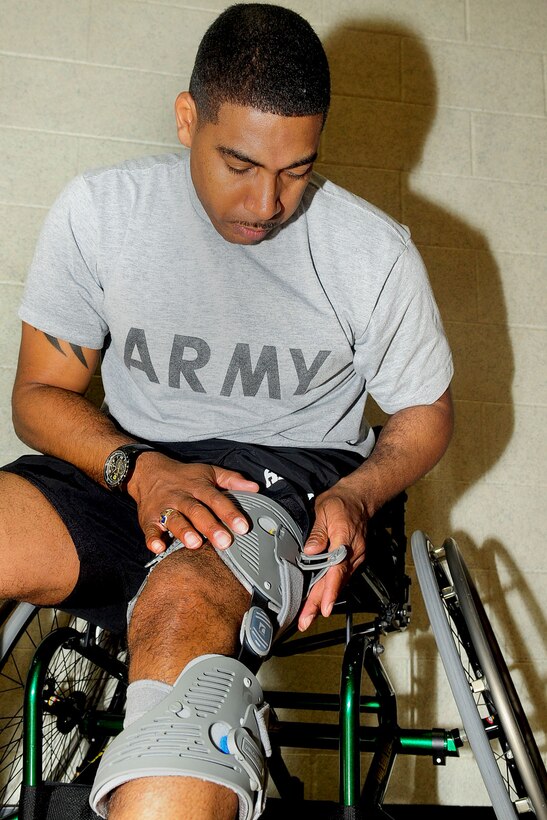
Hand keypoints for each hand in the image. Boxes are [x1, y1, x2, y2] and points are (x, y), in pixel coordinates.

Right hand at [127, 452, 258, 553]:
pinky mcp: (149, 519)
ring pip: (175, 520)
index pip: (216, 499)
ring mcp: (164, 508)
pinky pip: (150, 530)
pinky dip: (153, 539)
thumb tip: (255, 488)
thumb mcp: (209, 472)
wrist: (148, 472)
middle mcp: (182, 498)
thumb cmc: (185, 477)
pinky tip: (159, 548)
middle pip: (197, 511)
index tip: (242, 526)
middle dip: (210, 526)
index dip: (230, 513)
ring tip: (195, 543)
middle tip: (224, 542)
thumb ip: (232, 480)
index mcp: (199, 487)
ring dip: (184, 531)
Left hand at [297, 480, 368, 630]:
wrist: (359, 498)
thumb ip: (317, 532)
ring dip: (322, 600)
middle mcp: (352, 552)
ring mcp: (354, 557)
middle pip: (335, 582)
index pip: (337, 568)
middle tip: (306, 621)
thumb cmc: (341, 503)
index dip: (329, 589)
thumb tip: (310, 550)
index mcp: (344, 539)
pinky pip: (339, 577)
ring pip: (337, 583)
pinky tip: (318, 601)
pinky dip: (328, 590)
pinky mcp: (351, 560)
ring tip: (307, 616)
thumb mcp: (324, 510)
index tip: (323, 606)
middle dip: (319, 603)